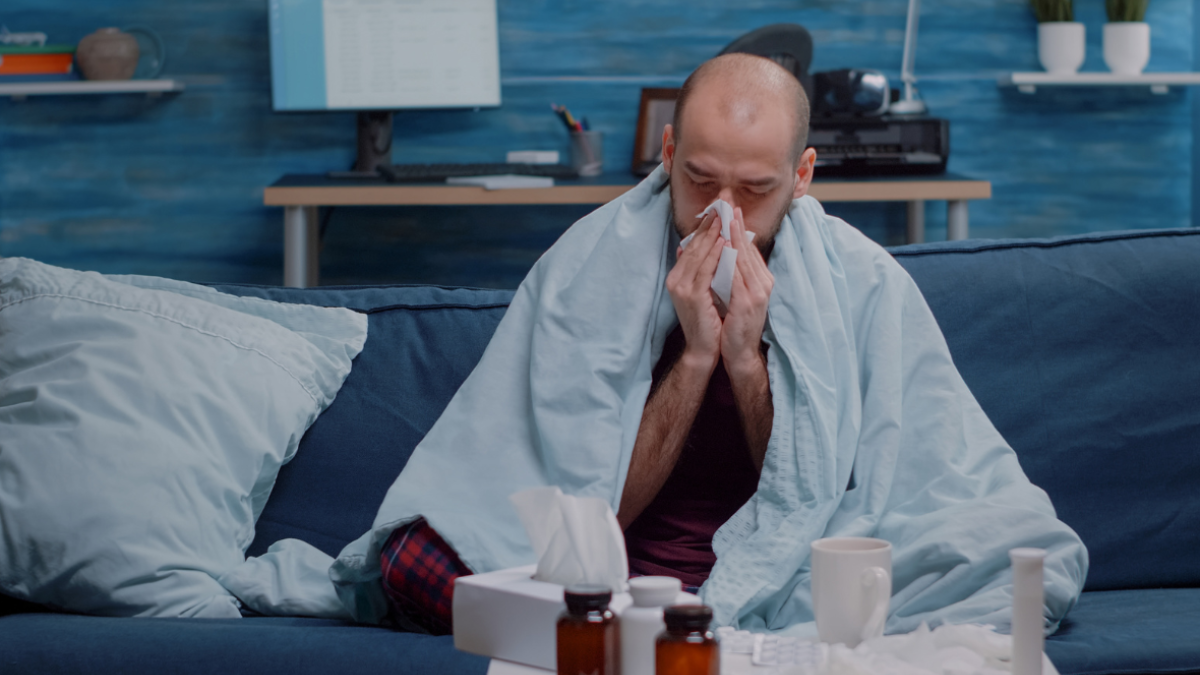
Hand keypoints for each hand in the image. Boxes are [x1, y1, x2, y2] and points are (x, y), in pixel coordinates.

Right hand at [666, 211, 724, 373]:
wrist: (704, 349)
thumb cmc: (708, 320)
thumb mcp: (702, 290)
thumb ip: (701, 270)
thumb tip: (703, 247)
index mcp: (678, 276)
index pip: (691, 246)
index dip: (704, 226)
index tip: (717, 208)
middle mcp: (676, 280)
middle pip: (693, 246)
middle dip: (708, 224)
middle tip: (721, 204)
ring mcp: (682, 288)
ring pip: (699, 255)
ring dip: (712, 235)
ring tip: (724, 217)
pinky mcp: (692, 297)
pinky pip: (706, 271)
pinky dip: (715, 255)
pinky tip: (725, 243)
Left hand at [721, 207, 773, 379]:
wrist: (739, 353)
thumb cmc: (733, 324)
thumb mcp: (732, 293)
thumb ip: (728, 273)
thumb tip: (718, 250)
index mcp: (760, 280)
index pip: (749, 248)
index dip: (739, 227)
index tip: (730, 208)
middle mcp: (763, 282)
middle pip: (748, 248)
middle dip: (736, 224)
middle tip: (728, 203)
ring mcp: (758, 291)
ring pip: (744, 257)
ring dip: (734, 235)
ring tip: (725, 216)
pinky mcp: (748, 301)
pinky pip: (738, 274)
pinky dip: (730, 257)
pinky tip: (723, 244)